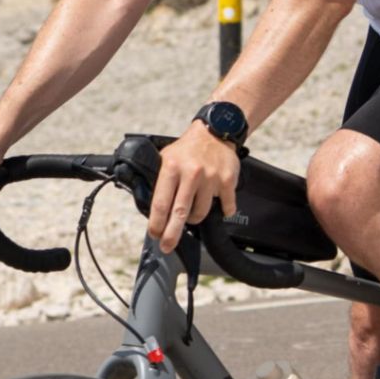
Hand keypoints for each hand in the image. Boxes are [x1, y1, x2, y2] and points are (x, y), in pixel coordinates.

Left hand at [148, 124, 240, 253]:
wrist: (215, 132)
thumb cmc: (188, 149)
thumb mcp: (166, 158)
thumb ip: (160, 180)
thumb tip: (152, 210)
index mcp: (171, 168)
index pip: (160, 203)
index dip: (156, 223)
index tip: (154, 234)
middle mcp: (191, 173)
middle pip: (180, 213)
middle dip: (172, 234)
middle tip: (167, 246)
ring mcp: (211, 178)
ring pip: (201, 213)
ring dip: (195, 218)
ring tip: (192, 212)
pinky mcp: (228, 181)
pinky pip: (225, 208)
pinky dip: (222, 211)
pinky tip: (218, 205)